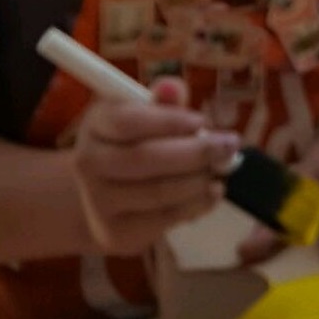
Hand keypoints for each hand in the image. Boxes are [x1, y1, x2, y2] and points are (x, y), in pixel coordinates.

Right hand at [69, 77, 237, 256]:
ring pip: (158, 192)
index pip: (128, 121)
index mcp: (95, 124)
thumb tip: (172, 86)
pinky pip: (164, 218)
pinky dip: (197, 205)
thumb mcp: (146, 116)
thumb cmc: (136, 144)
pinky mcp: (117, 232)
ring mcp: (98, 202)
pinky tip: (213, 192)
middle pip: (145, 159)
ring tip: (223, 168)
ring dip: (199, 179)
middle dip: (196, 152)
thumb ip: (163, 102)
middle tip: (230, 145)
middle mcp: (88, 163)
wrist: (107, 198)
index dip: (169, 121)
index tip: (202, 122)